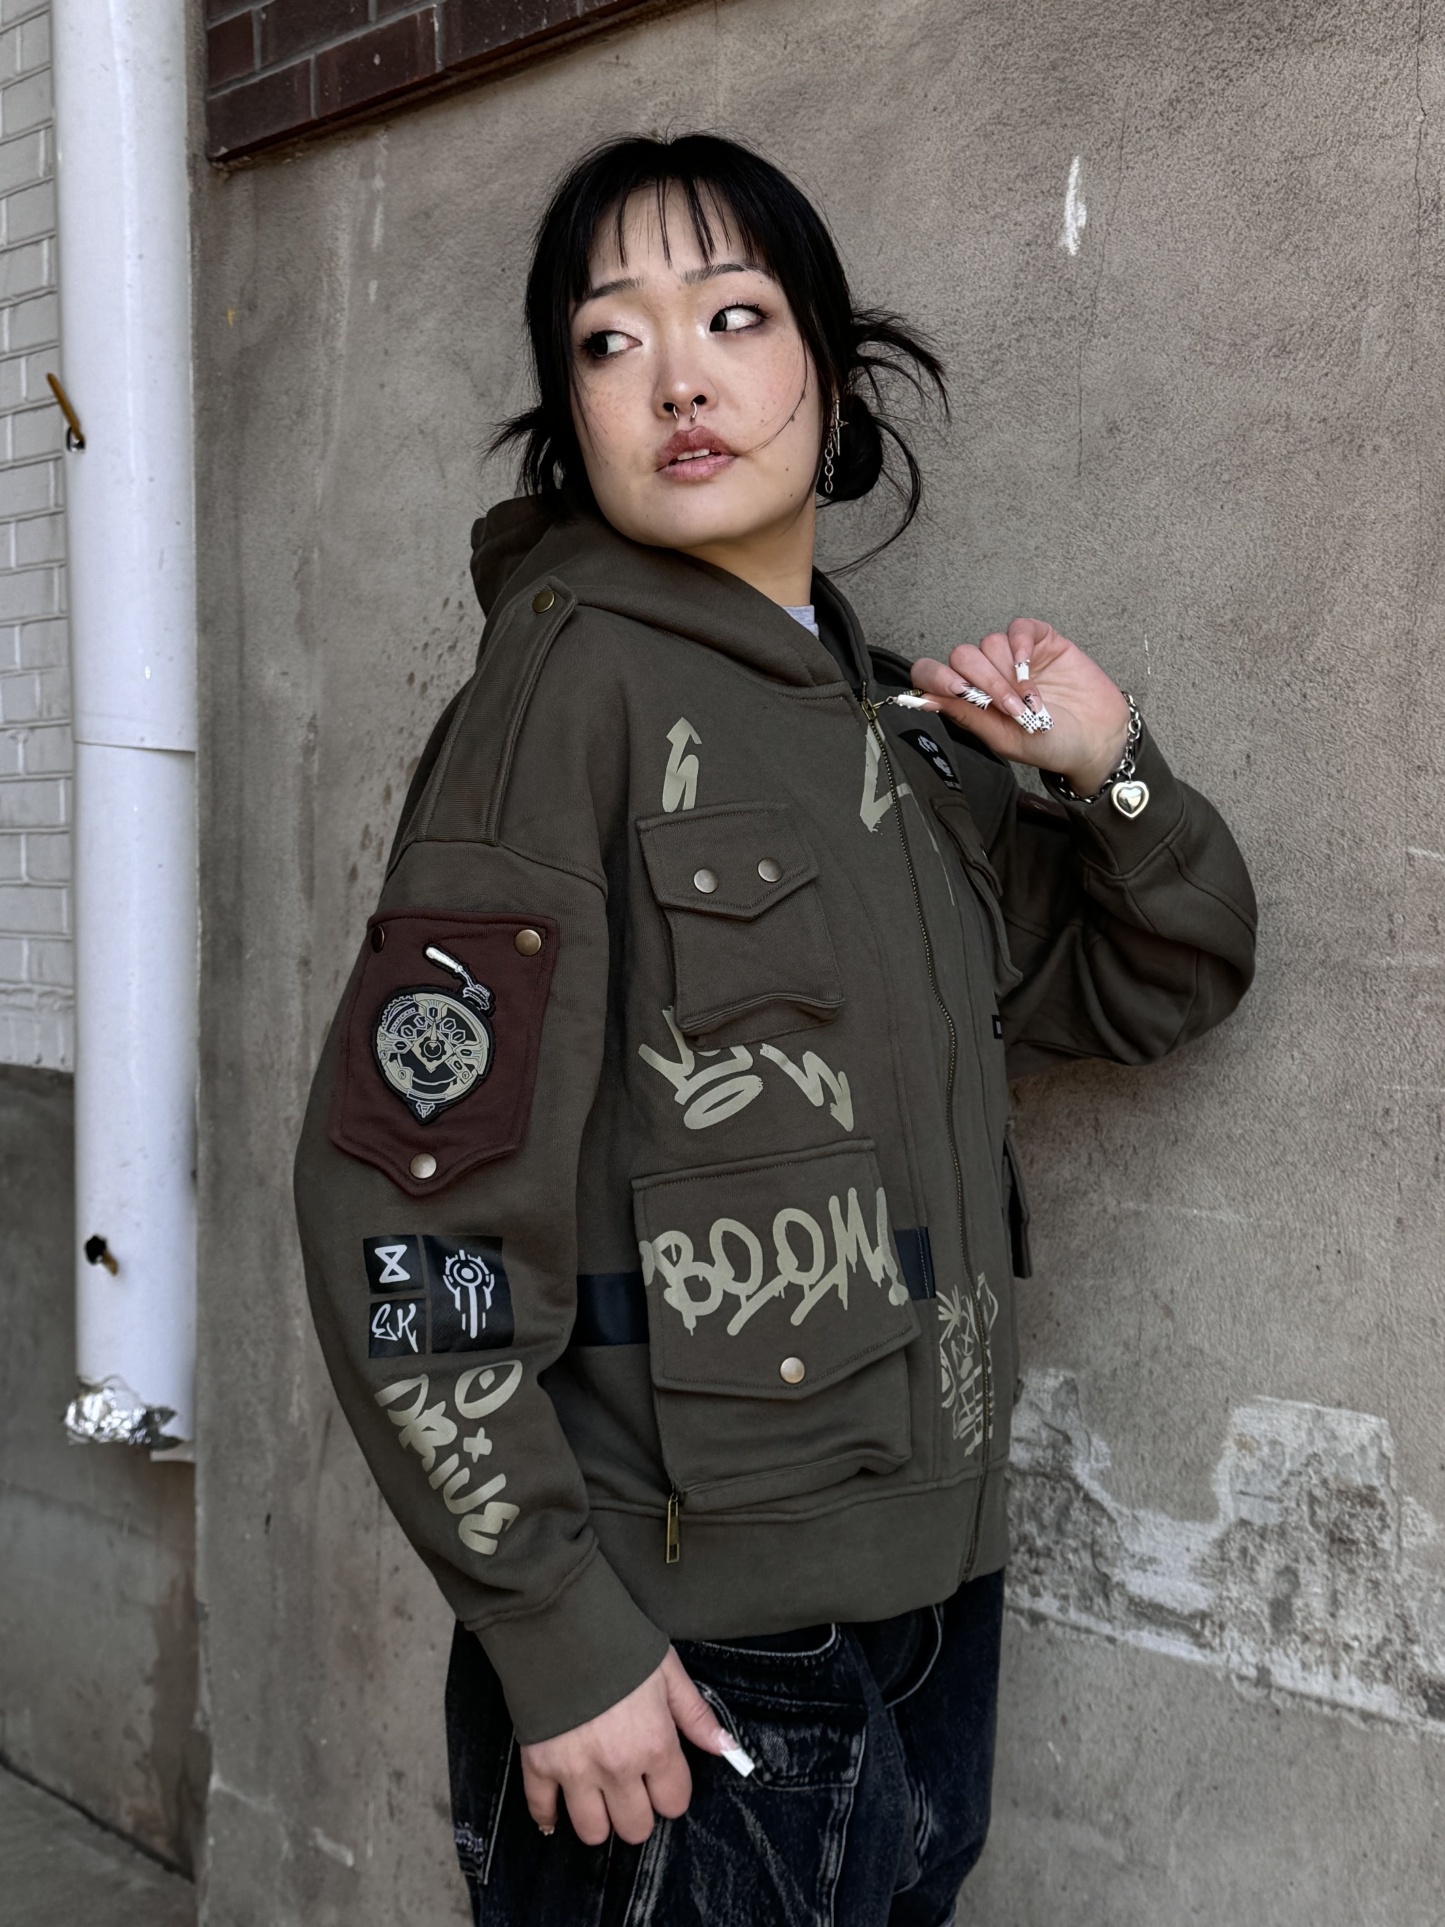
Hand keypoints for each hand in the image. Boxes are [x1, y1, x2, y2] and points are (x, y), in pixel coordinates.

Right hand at [519, 1648, 734, 1845]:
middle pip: (635, 1828)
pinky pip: (541, 1810)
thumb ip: (697, 1715)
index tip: (661, 1775)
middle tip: (631, 1786)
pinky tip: (557, 1807)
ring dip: (598, 1818)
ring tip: (599, 1795)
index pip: (673, 1802)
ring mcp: (575, 1770)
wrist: (560, 1622)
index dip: (670, 1790)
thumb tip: (728, 1749)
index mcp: (654, 1745)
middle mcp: (617, 1767)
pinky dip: (548, 1814)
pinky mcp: (538, 1764)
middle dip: (637, 1811)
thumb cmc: (618, 1642)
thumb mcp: (667, 1671)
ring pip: (592, 1832)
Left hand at [910, 618, 1129, 794]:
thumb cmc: (1051, 744)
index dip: (936, 677)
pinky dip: (1019, 643)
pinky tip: (1028, 664)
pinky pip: (1018, 627)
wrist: (1098, 740)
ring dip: (1007, 672)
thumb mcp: (1004, 738)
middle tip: (1011, 707)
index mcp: (972, 700)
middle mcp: (989, 675)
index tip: (958, 691)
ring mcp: (1014, 657)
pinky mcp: (1040, 642)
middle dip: (984, 681)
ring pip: (989, 643)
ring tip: (1030, 699)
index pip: (933, 675)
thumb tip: (925, 700)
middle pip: (962, 656)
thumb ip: (966, 715)